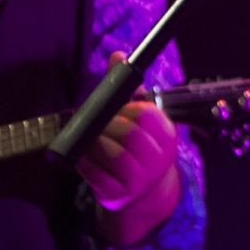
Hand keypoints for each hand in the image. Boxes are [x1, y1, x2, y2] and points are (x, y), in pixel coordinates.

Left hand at [77, 59, 183, 246]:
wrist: (144, 192)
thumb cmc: (142, 146)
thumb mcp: (143, 119)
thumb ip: (129, 89)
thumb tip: (117, 55)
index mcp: (168, 135)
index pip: (148, 116)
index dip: (127, 108)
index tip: (116, 108)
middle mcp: (158, 159)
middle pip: (130, 135)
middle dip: (108, 124)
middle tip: (95, 122)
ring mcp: (138, 179)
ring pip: (113, 154)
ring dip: (94, 142)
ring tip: (88, 136)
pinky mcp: (117, 194)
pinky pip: (95, 174)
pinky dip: (84, 161)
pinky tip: (81, 154)